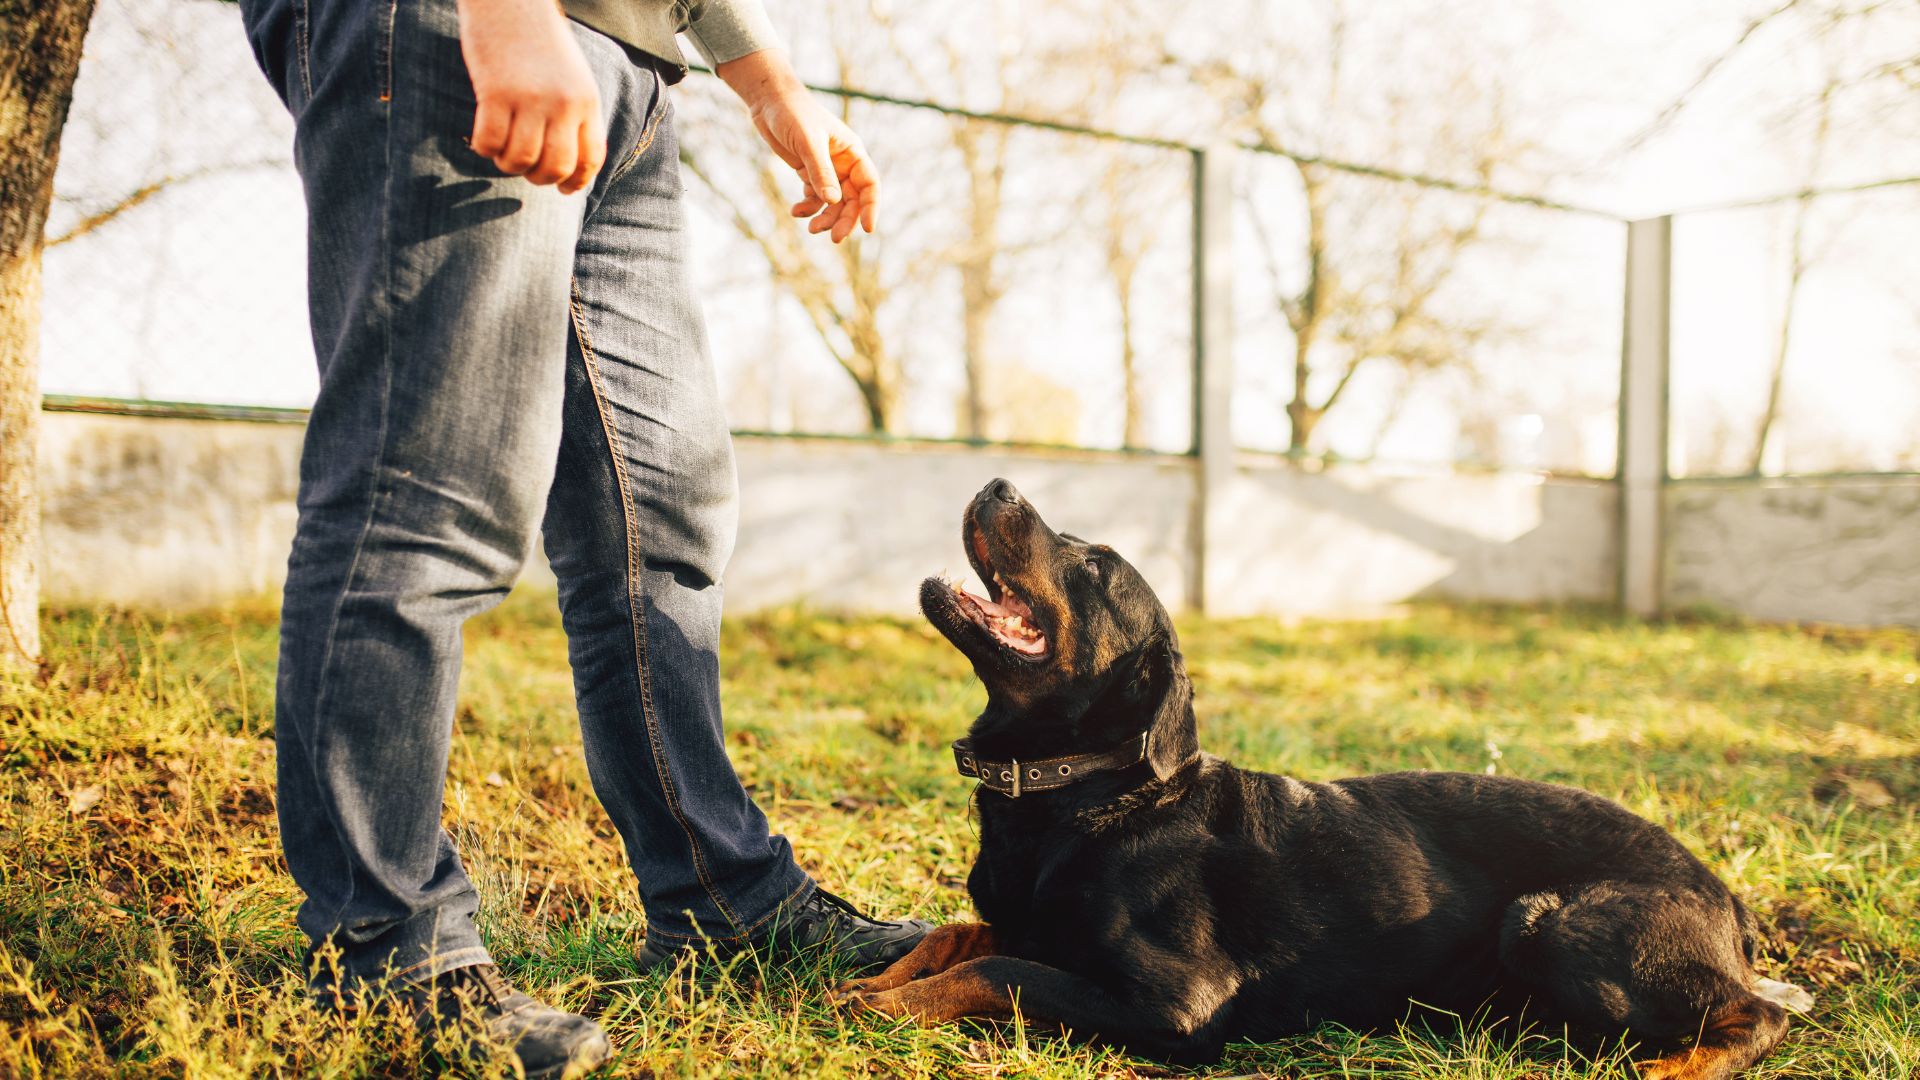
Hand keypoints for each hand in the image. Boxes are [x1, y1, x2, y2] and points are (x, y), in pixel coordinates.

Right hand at [457, 0, 605, 193]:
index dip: (577, 182)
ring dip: (508, 165)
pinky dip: (484, 149)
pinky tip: (482, 140)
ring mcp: (529, 99)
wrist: (510, 1)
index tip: (563, 190)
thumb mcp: (572, 76)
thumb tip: (565, 162)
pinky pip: (489, 142)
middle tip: (524, 170)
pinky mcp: (494, 93)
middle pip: (556, 166)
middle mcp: (562, 103)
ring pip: (521, 159)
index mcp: (586, 100)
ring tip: (501, 153)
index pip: (590, 157)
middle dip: (539, 179)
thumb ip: (574, 114)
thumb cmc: (539, 40)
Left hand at [717, 50, 878, 242]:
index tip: (868, 229)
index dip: (871, 207)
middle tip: (835, 238)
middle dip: (845, 219)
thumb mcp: (807, 142)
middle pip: (852, 199)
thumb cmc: (793, 113)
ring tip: (811, 228)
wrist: (769, 100)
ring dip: (825, 217)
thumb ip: (821, 171)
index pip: (869, 184)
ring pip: (833, 202)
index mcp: (852, 152)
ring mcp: (826, 169)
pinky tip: (796, 212)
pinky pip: (814, 197)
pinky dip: (808, 208)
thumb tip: (833, 202)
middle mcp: (843, 163)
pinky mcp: (808, 172)